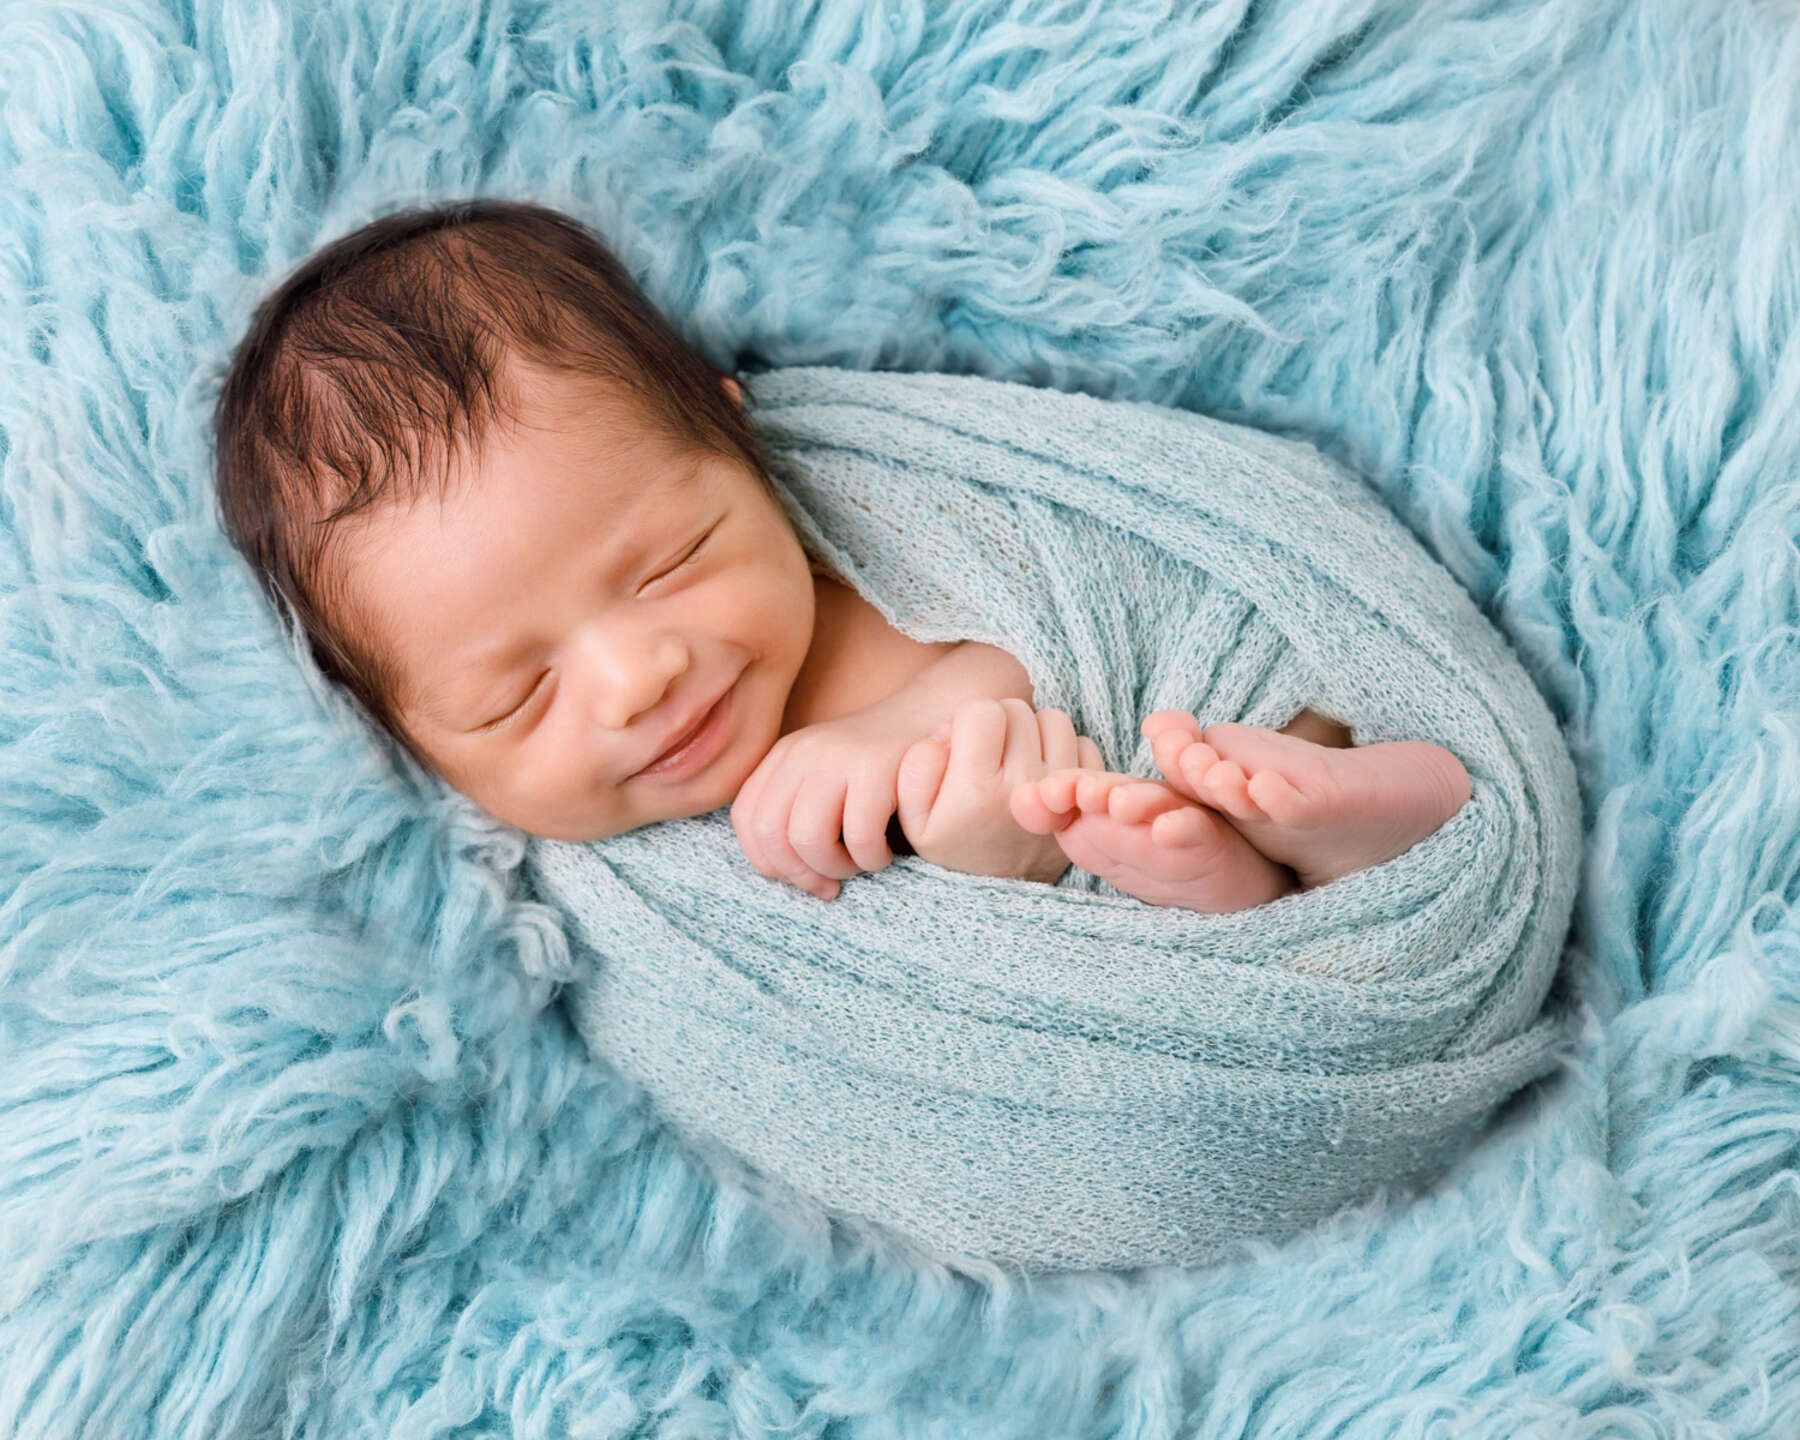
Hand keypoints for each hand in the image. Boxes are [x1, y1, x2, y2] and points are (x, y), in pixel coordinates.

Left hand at [729, 702, 925, 900]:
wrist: (937, 714)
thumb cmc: (884, 766)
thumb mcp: (830, 780)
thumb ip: (799, 813)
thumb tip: (781, 873)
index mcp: (785, 756)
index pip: (747, 819)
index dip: (769, 861)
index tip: (805, 876)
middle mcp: (803, 752)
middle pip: (770, 834)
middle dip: (801, 873)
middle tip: (832, 883)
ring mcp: (837, 756)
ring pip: (807, 838)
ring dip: (836, 867)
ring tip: (861, 864)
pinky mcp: (876, 766)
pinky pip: (858, 835)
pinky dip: (871, 859)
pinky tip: (885, 852)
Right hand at [894, 700, 1103, 883]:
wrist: (997, 895)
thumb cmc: (952, 843)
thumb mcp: (913, 816)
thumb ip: (916, 765)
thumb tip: (950, 732)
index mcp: (977, 790)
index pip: (983, 710)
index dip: (969, 720)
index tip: (965, 745)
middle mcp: (1025, 789)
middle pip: (1018, 710)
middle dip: (999, 724)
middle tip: (989, 755)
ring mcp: (1061, 793)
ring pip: (1054, 720)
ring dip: (1034, 733)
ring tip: (1016, 760)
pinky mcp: (1086, 799)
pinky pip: (1085, 745)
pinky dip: (1065, 750)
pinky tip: (1043, 772)